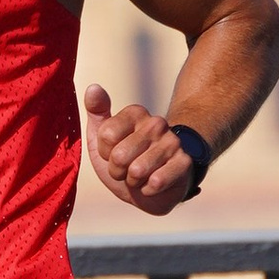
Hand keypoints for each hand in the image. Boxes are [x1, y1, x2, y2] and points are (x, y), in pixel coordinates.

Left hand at [85, 85, 201, 214]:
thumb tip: (93, 87)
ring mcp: (172, 142)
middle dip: (117, 171)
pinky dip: (149, 190)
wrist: (152, 188)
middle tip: (126, 169)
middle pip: (119, 156)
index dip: (105, 153)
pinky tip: (153, 184)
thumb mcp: (102, 138)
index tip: (113, 153)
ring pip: (137, 171)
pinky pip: (156, 182)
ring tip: (140, 177)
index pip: (106, 135)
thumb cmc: (125, 160)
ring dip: (133, 182)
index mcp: (136, 113)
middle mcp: (156, 123)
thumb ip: (96, 112)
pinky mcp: (184, 162)